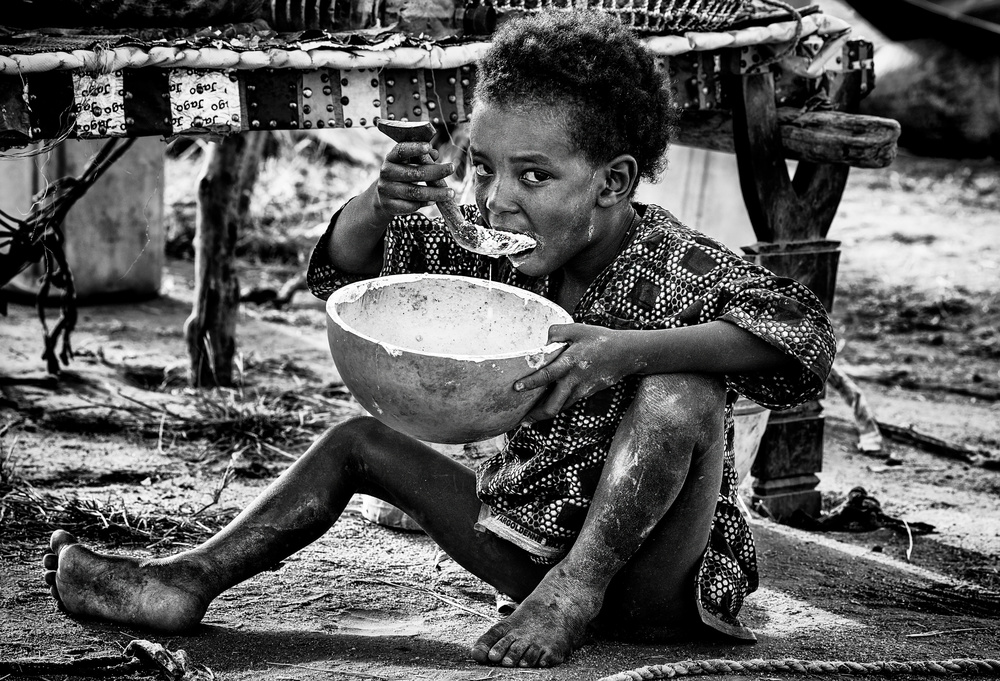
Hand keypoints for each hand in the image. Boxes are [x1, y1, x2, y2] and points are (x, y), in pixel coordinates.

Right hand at [373, 142, 456, 219]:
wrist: (383, 197)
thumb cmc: (402, 175)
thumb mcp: (408, 163)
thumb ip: (421, 157)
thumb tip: (434, 153)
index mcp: (391, 158)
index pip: (401, 151)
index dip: (414, 148)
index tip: (429, 146)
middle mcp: (386, 173)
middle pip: (414, 173)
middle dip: (435, 171)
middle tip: (452, 168)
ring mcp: (386, 190)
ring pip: (414, 192)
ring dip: (435, 193)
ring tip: (450, 193)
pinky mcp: (389, 205)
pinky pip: (410, 205)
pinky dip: (424, 204)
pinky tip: (434, 201)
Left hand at [514, 324, 631, 423]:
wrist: (625, 354)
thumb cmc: (600, 339)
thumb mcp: (577, 329)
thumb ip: (556, 333)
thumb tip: (541, 343)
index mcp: (570, 362)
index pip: (548, 375)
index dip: (531, 382)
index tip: (516, 388)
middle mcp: (574, 380)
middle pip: (552, 406)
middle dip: (535, 415)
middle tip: (519, 419)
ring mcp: (580, 390)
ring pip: (558, 409)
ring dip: (542, 415)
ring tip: (527, 418)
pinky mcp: (584, 394)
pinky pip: (566, 403)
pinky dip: (554, 406)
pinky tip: (543, 406)